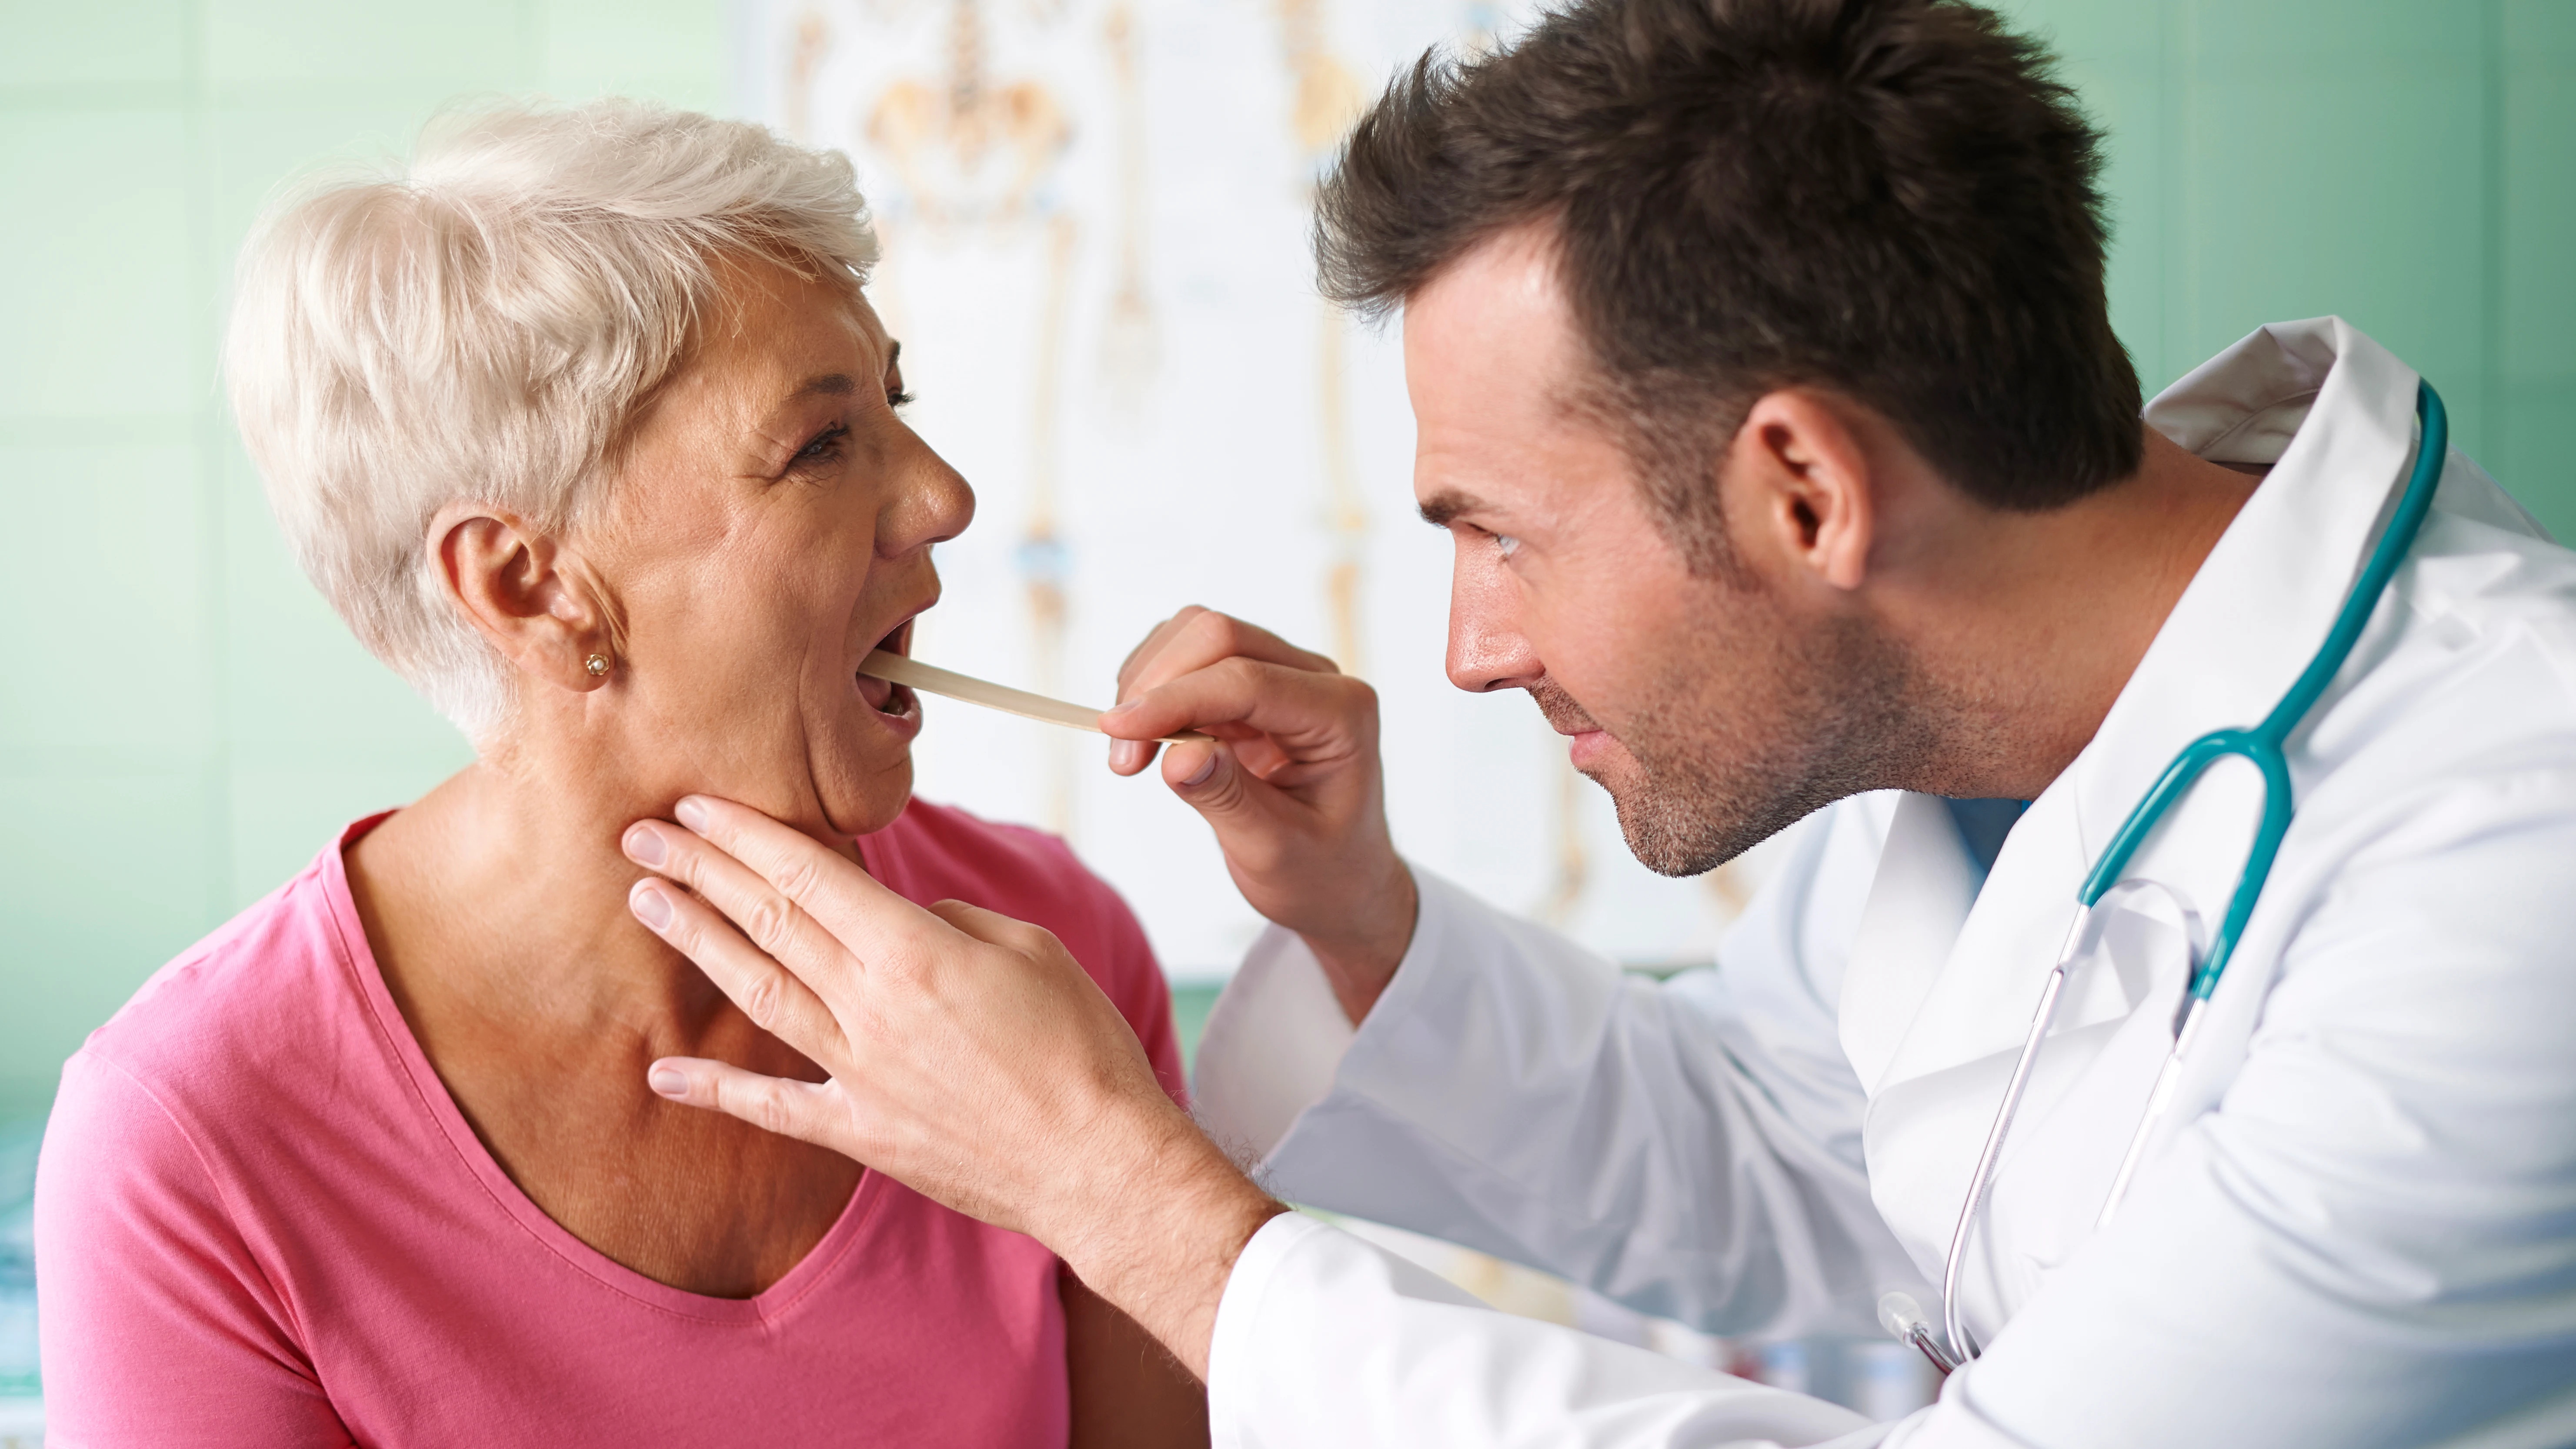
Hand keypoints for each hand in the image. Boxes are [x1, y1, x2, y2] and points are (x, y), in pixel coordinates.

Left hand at [620, 795, 1283, 1376]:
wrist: (1100, 1162)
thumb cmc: (1082, 1048)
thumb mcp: (1033, 950)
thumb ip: (955, 922)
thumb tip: (905, 919)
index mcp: (917, 950)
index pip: (811, 875)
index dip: (747, 835)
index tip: (698, 805)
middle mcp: (873, 1006)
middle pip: (769, 922)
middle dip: (701, 871)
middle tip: (642, 835)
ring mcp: (859, 1073)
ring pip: (759, 992)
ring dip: (697, 943)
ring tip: (647, 901)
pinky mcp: (862, 1132)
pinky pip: (773, 1108)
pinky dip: (715, 1090)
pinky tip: (663, 1071)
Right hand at [1101, 607, 1417, 1020]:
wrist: (1340, 884)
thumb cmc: (1319, 872)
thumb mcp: (1273, 851)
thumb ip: (1227, 798)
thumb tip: (1177, 755)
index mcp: (1342, 716)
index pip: (1247, 681)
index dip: (1175, 699)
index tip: (1116, 731)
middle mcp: (1318, 680)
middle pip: (1218, 636)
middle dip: (1156, 685)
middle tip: (1122, 757)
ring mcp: (1284, 675)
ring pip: (1196, 635)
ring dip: (1148, 682)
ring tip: (1131, 754)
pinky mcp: (1251, 683)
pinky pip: (1189, 658)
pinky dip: (1154, 687)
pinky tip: (1147, 738)